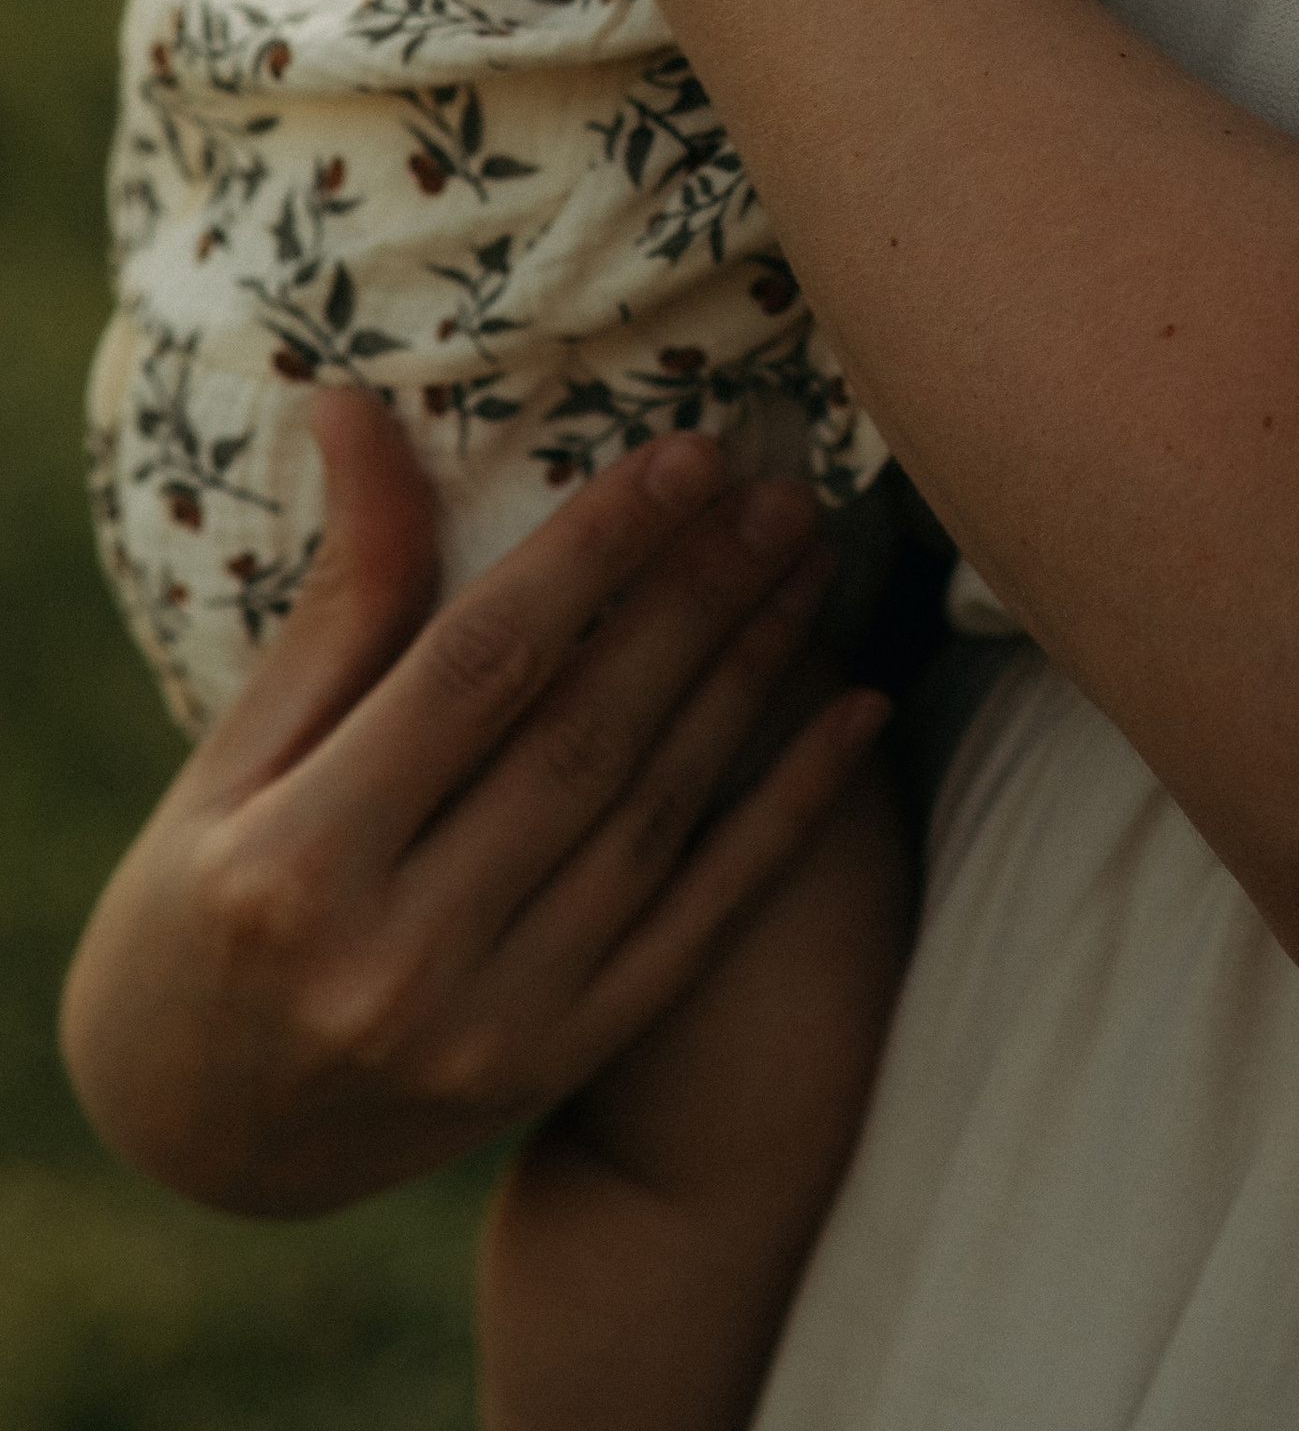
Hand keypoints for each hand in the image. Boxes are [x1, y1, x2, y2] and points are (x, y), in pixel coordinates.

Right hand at [59, 388, 884, 1217]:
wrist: (196, 1143)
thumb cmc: (201, 907)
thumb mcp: (235, 759)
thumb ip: (336, 597)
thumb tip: (353, 400)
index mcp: (298, 865)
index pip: (479, 667)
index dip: (592, 552)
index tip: (682, 454)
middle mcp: (399, 958)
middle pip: (586, 733)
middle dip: (695, 596)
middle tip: (777, 488)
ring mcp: (492, 1023)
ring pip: (655, 811)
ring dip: (748, 674)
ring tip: (809, 558)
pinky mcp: (561, 1059)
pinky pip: (702, 918)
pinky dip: (790, 813)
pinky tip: (856, 712)